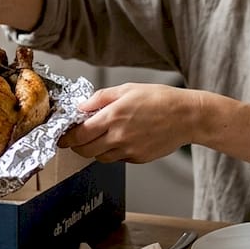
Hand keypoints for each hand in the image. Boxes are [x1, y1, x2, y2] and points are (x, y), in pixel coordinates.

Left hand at [58, 83, 193, 162]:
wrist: (187, 117)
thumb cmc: (161, 100)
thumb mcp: (127, 89)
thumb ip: (100, 98)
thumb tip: (82, 106)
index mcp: (113, 117)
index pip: (79, 134)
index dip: (67, 137)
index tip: (62, 137)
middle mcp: (119, 137)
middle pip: (85, 151)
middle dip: (77, 146)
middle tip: (76, 139)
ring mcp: (129, 150)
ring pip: (100, 157)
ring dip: (95, 150)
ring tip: (100, 137)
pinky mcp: (138, 159)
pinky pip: (118, 159)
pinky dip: (113, 152)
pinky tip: (120, 140)